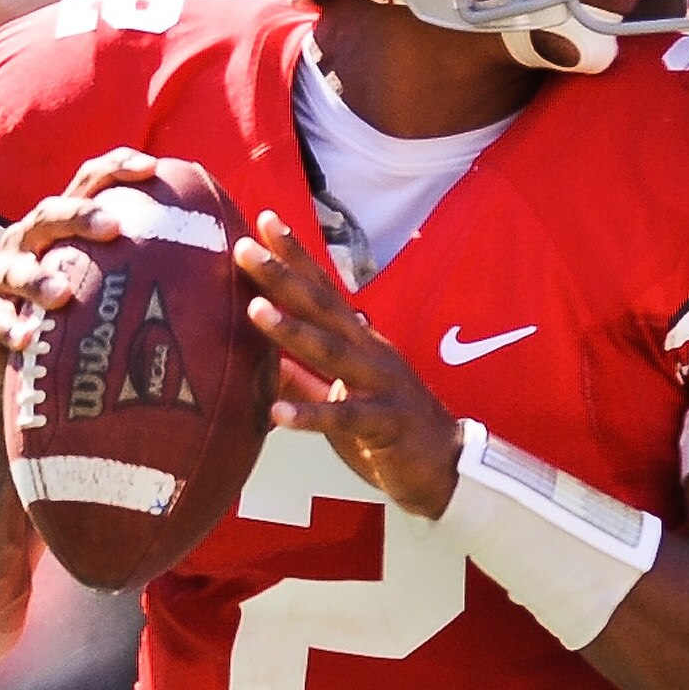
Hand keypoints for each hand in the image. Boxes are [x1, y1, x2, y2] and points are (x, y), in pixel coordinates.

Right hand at [0, 150, 160, 430]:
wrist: (17, 369)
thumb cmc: (81, 323)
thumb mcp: (115, 294)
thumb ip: (161, 277)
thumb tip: (238, 273)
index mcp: (65, 227)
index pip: (90, 183)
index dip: (117, 168)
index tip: (152, 168)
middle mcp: (29, 241)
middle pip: (49, 215)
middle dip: (78, 216)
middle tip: (112, 229)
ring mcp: (0, 276)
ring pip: (14, 266)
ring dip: (37, 277)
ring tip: (61, 294)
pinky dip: (5, 325)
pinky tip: (24, 339)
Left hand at [236, 213, 462, 519]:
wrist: (444, 468)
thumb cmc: (386, 430)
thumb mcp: (339, 397)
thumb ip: (301, 377)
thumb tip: (257, 358)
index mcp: (359, 342)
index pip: (323, 290)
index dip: (296, 257)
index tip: (264, 221)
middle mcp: (370, 352)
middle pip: (323, 307)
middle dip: (284, 276)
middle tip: (244, 248)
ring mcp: (381, 385)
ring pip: (333, 353)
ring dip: (293, 331)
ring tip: (255, 311)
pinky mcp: (386, 424)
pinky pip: (344, 418)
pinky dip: (310, 416)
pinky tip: (277, 414)